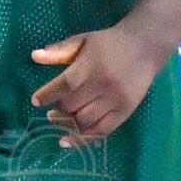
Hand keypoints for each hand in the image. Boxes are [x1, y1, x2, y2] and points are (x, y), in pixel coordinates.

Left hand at [29, 25, 168, 147]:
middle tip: (52, 110)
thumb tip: (34, 56)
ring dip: (68, 124)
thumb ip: (59, 51)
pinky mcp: (126, 111)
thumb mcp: (83, 41)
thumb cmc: (109, 43)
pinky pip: (103, 131)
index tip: (36, 100)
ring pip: (85, 121)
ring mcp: (116, 100)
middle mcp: (103, 85)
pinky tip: (69, 139)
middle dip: (58, 110)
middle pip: (73, 106)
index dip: (47, 95)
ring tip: (61, 120)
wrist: (145, 46)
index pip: (65, 86)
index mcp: (91, 66)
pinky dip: (84, 138)